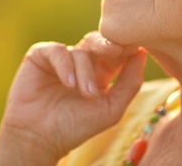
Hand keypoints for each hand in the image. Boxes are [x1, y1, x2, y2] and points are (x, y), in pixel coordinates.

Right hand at [0, 31, 146, 165]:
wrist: (39, 137)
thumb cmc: (75, 127)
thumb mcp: (110, 109)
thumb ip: (129, 83)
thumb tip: (142, 54)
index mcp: (101, 74)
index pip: (117, 53)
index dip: (126, 48)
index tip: (136, 48)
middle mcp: (81, 63)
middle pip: (99, 43)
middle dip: (108, 45)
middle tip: (115, 51)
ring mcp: (61, 59)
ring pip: (80, 50)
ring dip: (85, 71)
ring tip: (86, 94)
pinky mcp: (40, 56)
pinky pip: (57, 51)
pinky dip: (65, 65)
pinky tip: (68, 83)